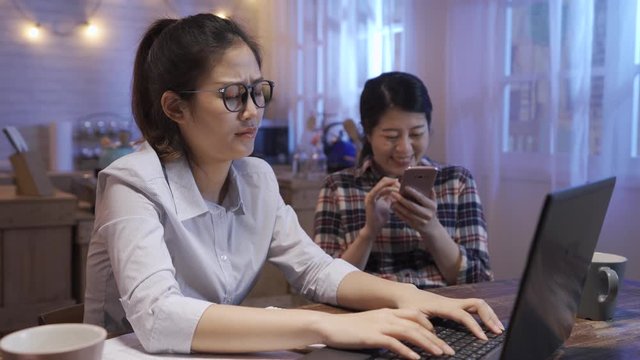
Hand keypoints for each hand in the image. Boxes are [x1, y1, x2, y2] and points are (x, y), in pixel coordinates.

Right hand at [319, 308, 453, 358]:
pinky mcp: (373, 336)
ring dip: (427, 344)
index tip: (439, 337)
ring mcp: (380, 325)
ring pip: (410, 333)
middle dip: (435, 339)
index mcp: (387, 312)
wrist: (329, 327)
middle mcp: (387, 316)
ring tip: (440, 354)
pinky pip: (394, 343)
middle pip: (417, 325)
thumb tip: (398, 339)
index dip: (429, 325)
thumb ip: (385, 328)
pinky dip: (407, 351)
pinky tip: (416, 359)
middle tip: (448, 351)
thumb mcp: (370, 323)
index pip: (415, 315)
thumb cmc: (348, 328)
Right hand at [363, 177, 399, 234]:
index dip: (393, 181)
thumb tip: (397, 193)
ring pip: (381, 184)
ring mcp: (370, 196)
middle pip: (383, 181)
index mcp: (374, 194)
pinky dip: (388, 189)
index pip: (383, 182)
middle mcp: (371, 193)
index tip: (402, 183)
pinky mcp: (370, 200)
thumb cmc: (380, 219)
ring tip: (400, 187)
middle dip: (393, 181)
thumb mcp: (387, 206)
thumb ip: (389, 198)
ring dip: (392, 185)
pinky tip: (396, 191)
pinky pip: (379, 190)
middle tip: (403, 183)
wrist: (374, 228)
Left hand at [390, 187, 438, 234]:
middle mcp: (427, 214)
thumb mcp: (433, 201)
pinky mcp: (414, 226)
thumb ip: (430, 192)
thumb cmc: (430, 210)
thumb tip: (424, 181)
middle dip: (402, 199)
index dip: (413, 192)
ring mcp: (421, 221)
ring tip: (391, 199)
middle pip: (412, 206)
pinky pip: (404, 218)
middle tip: (393, 193)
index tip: (405, 186)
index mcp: (431, 206)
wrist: (432, 227)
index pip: (421, 198)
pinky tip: (393, 207)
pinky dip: (398, 212)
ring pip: (407, 213)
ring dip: (398, 206)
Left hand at [396, 289, 504, 340]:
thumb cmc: (408, 306)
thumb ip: (423, 325)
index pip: (464, 315)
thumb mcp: (413, 316)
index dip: (475, 326)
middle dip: (489, 317)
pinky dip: (485, 314)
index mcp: (444, 306)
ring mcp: (455, 302)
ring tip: (498, 328)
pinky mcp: (455, 304)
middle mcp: (452, 302)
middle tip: (498, 332)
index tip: (483, 338)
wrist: (407, 294)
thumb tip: (435, 336)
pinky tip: (489, 323)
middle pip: (477, 304)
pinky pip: (474, 307)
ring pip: (478, 304)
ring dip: (490, 314)